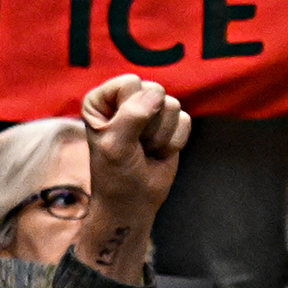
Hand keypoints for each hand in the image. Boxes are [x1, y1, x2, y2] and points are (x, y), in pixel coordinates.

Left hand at [71, 75, 192, 282]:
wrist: (133, 203)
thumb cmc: (116, 176)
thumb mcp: (116, 145)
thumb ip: (132, 116)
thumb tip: (158, 95)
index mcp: (101, 100)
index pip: (129, 83)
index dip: (130, 111)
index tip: (120, 135)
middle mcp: (125, 99)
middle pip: (154, 91)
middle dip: (149, 125)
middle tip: (135, 145)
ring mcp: (149, 109)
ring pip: (172, 106)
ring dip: (160, 136)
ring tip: (145, 150)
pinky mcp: (171, 123)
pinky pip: (185, 121)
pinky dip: (173, 143)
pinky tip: (158, 152)